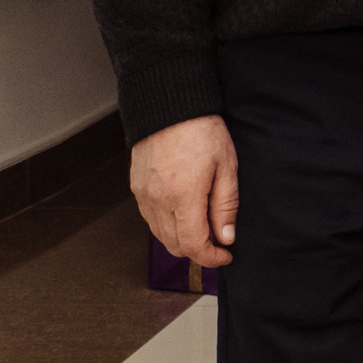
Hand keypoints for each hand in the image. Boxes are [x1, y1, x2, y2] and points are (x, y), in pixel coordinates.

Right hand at [131, 115, 239, 267]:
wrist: (170, 105)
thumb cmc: (201, 131)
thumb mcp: (226, 167)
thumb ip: (225, 205)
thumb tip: (226, 237)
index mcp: (182, 197)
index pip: (193, 245)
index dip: (210, 257)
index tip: (226, 255)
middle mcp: (157, 201)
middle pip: (174, 245)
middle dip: (198, 250)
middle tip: (219, 242)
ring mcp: (143, 196)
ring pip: (160, 235)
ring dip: (182, 240)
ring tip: (205, 228)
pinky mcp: (136, 188)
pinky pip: (151, 219)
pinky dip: (168, 226)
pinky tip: (185, 215)